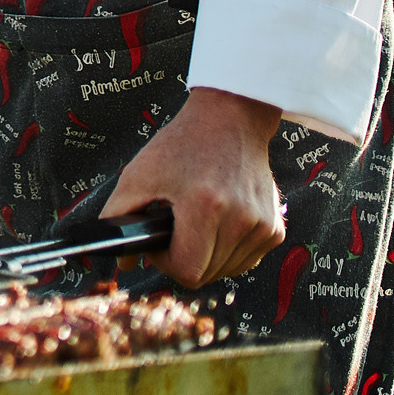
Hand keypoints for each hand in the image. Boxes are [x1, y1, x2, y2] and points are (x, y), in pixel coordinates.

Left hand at [102, 87, 285, 288]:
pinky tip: (216, 226)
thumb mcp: (139, 174)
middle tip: (174, 229)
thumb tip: (121, 260)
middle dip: (183, 258)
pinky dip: (227, 252)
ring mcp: (262, 226)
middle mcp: (241, 219)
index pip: (187, 270)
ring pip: (226, 271)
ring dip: (206, 256)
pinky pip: (246, 261)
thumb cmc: (184, 144)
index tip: (159, 242)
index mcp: (205, 207)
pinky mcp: (274, 228)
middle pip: (207, 274)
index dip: (165, 262)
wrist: (230, 120)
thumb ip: (119, 216)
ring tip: (194, 223)